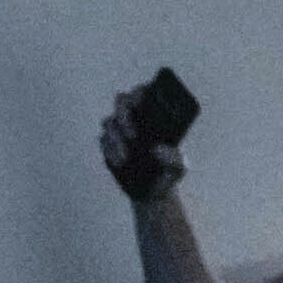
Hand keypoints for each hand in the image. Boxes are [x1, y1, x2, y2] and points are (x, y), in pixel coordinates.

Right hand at [98, 79, 188, 204]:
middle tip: (133, 134)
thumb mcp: (179, 166)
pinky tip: (120, 162)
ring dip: (117, 139)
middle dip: (124, 114)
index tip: (143, 101)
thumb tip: (157, 149)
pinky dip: (111, 151)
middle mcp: (133, 115)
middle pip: (122, 101)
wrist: (154, 191)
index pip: (144, 91)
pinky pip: (103, 141)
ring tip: (128, 157)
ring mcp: (118, 129)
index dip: (141, 92)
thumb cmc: (170, 171)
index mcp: (153, 112)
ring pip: (109, 122)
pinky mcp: (108, 144)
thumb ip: (175, 158)